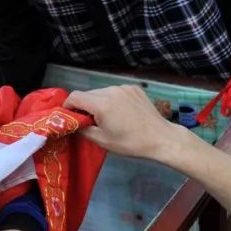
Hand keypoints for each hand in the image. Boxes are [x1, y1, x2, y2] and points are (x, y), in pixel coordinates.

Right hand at [64, 85, 187, 162]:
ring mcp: (124, 87)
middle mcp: (111, 90)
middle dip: (84, 106)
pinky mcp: (134, 88)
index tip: (70, 117)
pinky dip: (112, 99)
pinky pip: (114, 91)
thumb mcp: (102, 141)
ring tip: (107, 117)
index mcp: (102, 103)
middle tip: (89, 121)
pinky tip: (120, 112)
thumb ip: (82, 129)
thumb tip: (72, 123)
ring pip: (101, 92)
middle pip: (87, 94)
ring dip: (98, 102)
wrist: (161, 138)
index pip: (74, 96)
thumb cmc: (131, 143)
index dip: (68, 106)